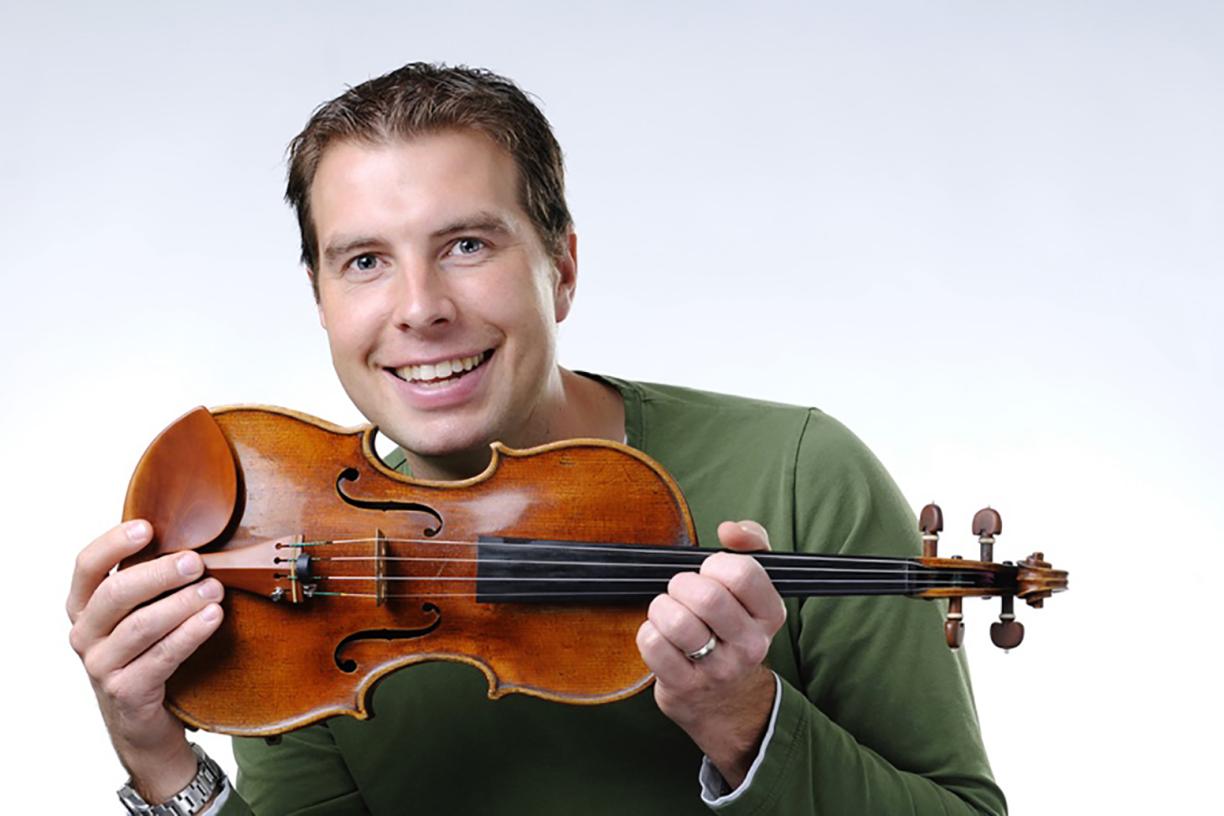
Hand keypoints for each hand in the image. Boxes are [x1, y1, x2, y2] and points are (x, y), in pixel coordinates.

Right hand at [66, 520, 225, 800]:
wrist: (145, 723)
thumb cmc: (148, 653)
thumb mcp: (142, 614)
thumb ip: (153, 581)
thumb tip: (194, 538)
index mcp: (84, 607)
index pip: (87, 566)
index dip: (113, 544)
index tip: (147, 528)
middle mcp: (84, 635)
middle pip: (116, 594)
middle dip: (159, 573)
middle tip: (196, 562)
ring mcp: (100, 666)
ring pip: (141, 626)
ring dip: (182, 603)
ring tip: (215, 589)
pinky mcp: (126, 691)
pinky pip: (161, 657)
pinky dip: (190, 634)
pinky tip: (213, 617)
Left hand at [635, 520, 786, 787]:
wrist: (726, 701)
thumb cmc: (732, 626)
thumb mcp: (754, 586)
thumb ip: (750, 542)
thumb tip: (729, 529)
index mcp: (770, 614)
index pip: (743, 573)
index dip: (716, 564)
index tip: (709, 573)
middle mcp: (751, 645)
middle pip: (707, 597)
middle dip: (682, 584)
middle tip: (680, 591)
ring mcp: (719, 669)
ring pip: (677, 621)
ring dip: (662, 607)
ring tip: (668, 612)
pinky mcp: (685, 686)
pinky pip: (653, 644)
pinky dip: (648, 632)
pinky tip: (659, 636)